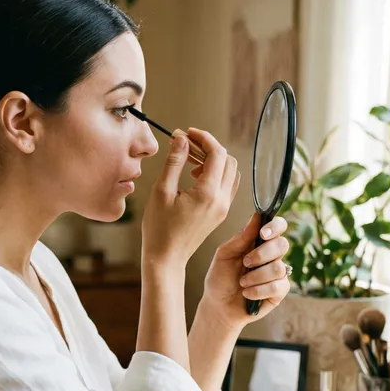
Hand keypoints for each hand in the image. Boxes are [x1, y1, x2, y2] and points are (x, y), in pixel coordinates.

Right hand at [142, 128, 239, 268]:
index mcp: (208, 193)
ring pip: (230, 172)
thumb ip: (174, 162)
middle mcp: (221, 200)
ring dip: (214, 160)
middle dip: (209, 147)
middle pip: (228, 160)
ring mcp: (223, 208)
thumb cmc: (159, 228)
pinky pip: (227, 185)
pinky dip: (215, 174)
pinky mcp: (220, 213)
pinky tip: (195, 177)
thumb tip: (181, 139)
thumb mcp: (162, 191)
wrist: (166, 257)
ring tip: (189, 162)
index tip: (187, 133)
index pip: (217, 153)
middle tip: (186, 145)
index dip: (203, 138)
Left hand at [200, 212, 289, 330]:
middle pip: (282, 244)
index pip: (278, 226)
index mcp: (258, 242)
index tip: (263, 233)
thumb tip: (256, 217)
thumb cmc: (220, 279)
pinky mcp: (279, 292)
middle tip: (245, 263)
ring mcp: (277, 274)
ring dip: (256, 276)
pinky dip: (258, 290)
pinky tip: (247, 293)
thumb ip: (240, 238)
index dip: (275, 226)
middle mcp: (271, 256)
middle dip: (262, 254)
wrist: (218, 306)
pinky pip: (278, 287)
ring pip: (278, 267)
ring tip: (242, 282)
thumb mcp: (224, 255)